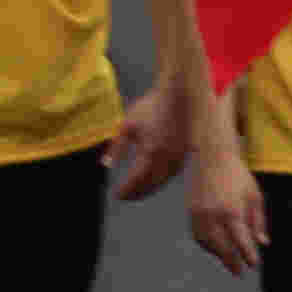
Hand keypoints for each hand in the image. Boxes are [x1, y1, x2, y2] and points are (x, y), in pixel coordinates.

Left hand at [105, 84, 187, 201]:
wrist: (179, 94)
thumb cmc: (150, 107)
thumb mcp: (127, 125)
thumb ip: (116, 147)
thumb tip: (105, 165)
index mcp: (152, 152)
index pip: (137, 180)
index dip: (126, 190)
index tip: (116, 195)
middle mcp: (168, 158)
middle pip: (151, 184)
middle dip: (137, 193)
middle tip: (125, 197)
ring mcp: (179, 156)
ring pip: (164, 181)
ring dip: (149, 188)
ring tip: (137, 191)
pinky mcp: (185, 152)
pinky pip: (172, 173)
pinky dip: (160, 180)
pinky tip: (152, 178)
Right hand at [189, 150, 268, 275]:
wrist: (211, 158)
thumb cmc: (238, 177)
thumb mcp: (255, 196)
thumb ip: (258, 221)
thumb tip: (263, 243)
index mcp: (232, 211)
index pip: (241, 241)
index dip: (247, 256)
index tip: (254, 266)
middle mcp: (213, 215)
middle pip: (222, 247)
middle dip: (232, 261)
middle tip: (240, 272)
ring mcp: (199, 215)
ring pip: (208, 244)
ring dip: (218, 255)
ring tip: (230, 261)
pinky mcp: (190, 212)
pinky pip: (198, 236)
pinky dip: (207, 245)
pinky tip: (216, 248)